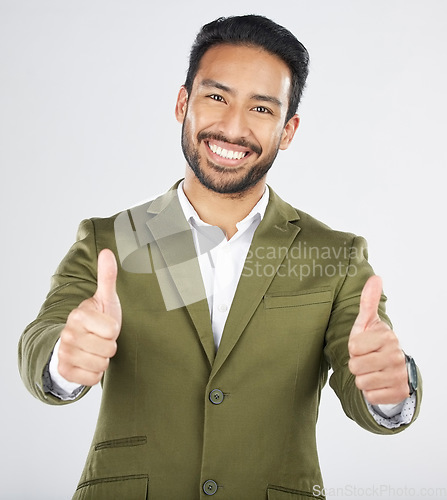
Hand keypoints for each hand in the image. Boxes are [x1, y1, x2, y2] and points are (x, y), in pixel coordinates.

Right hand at [58, 249, 121, 385]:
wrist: (79, 342)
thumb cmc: (97, 319)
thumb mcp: (105, 299)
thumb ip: (107, 277)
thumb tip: (107, 252)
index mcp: (79, 314)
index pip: (112, 330)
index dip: (113, 330)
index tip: (105, 325)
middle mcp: (68, 333)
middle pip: (108, 349)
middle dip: (109, 346)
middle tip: (101, 339)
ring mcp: (64, 352)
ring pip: (101, 365)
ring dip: (103, 359)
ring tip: (96, 349)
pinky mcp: (65, 371)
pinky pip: (92, 378)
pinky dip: (95, 373)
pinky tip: (90, 362)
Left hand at [348, 275, 408, 404]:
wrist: (391, 367)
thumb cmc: (373, 343)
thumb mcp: (367, 323)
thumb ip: (368, 301)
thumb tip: (375, 277)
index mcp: (387, 337)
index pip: (353, 347)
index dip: (353, 348)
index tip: (363, 346)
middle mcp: (397, 355)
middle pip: (356, 366)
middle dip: (357, 364)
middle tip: (366, 360)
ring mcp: (399, 375)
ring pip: (362, 383)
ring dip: (363, 379)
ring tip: (371, 370)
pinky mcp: (399, 393)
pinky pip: (371, 396)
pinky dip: (371, 392)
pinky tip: (378, 382)